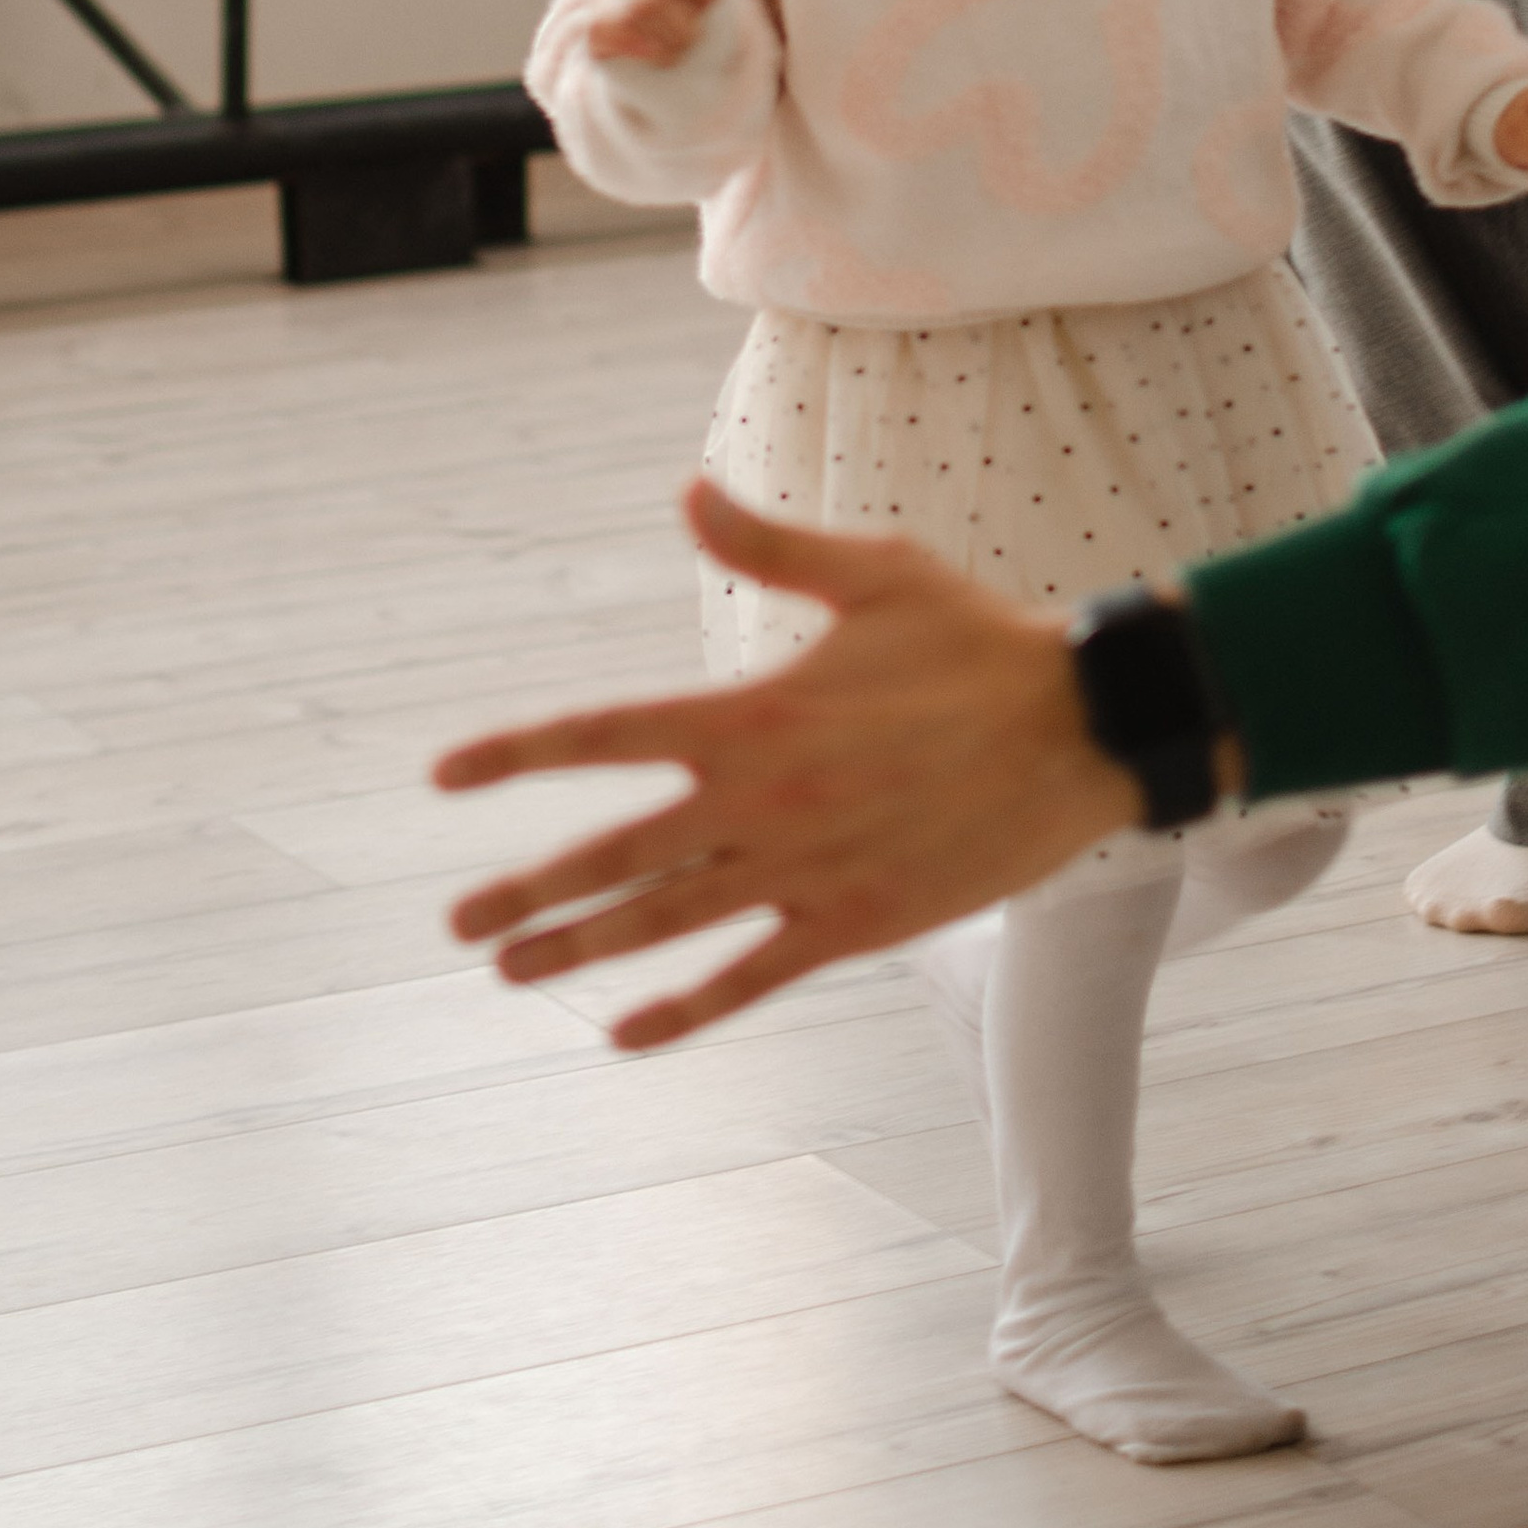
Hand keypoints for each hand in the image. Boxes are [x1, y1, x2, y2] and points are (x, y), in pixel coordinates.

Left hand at [432, 481, 1136, 1047]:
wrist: (1080, 728)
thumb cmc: (976, 639)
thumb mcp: (873, 571)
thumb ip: (766, 545)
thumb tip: (685, 493)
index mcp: (754, 713)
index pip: (606, 734)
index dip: (520, 753)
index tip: (447, 776)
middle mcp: (765, 800)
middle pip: (617, 851)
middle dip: (529, 888)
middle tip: (457, 921)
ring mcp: (806, 871)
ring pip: (668, 922)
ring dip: (583, 950)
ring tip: (511, 972)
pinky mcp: (855, 923)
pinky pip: (752, 976)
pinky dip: (687, 1009)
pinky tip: (630, 1034)